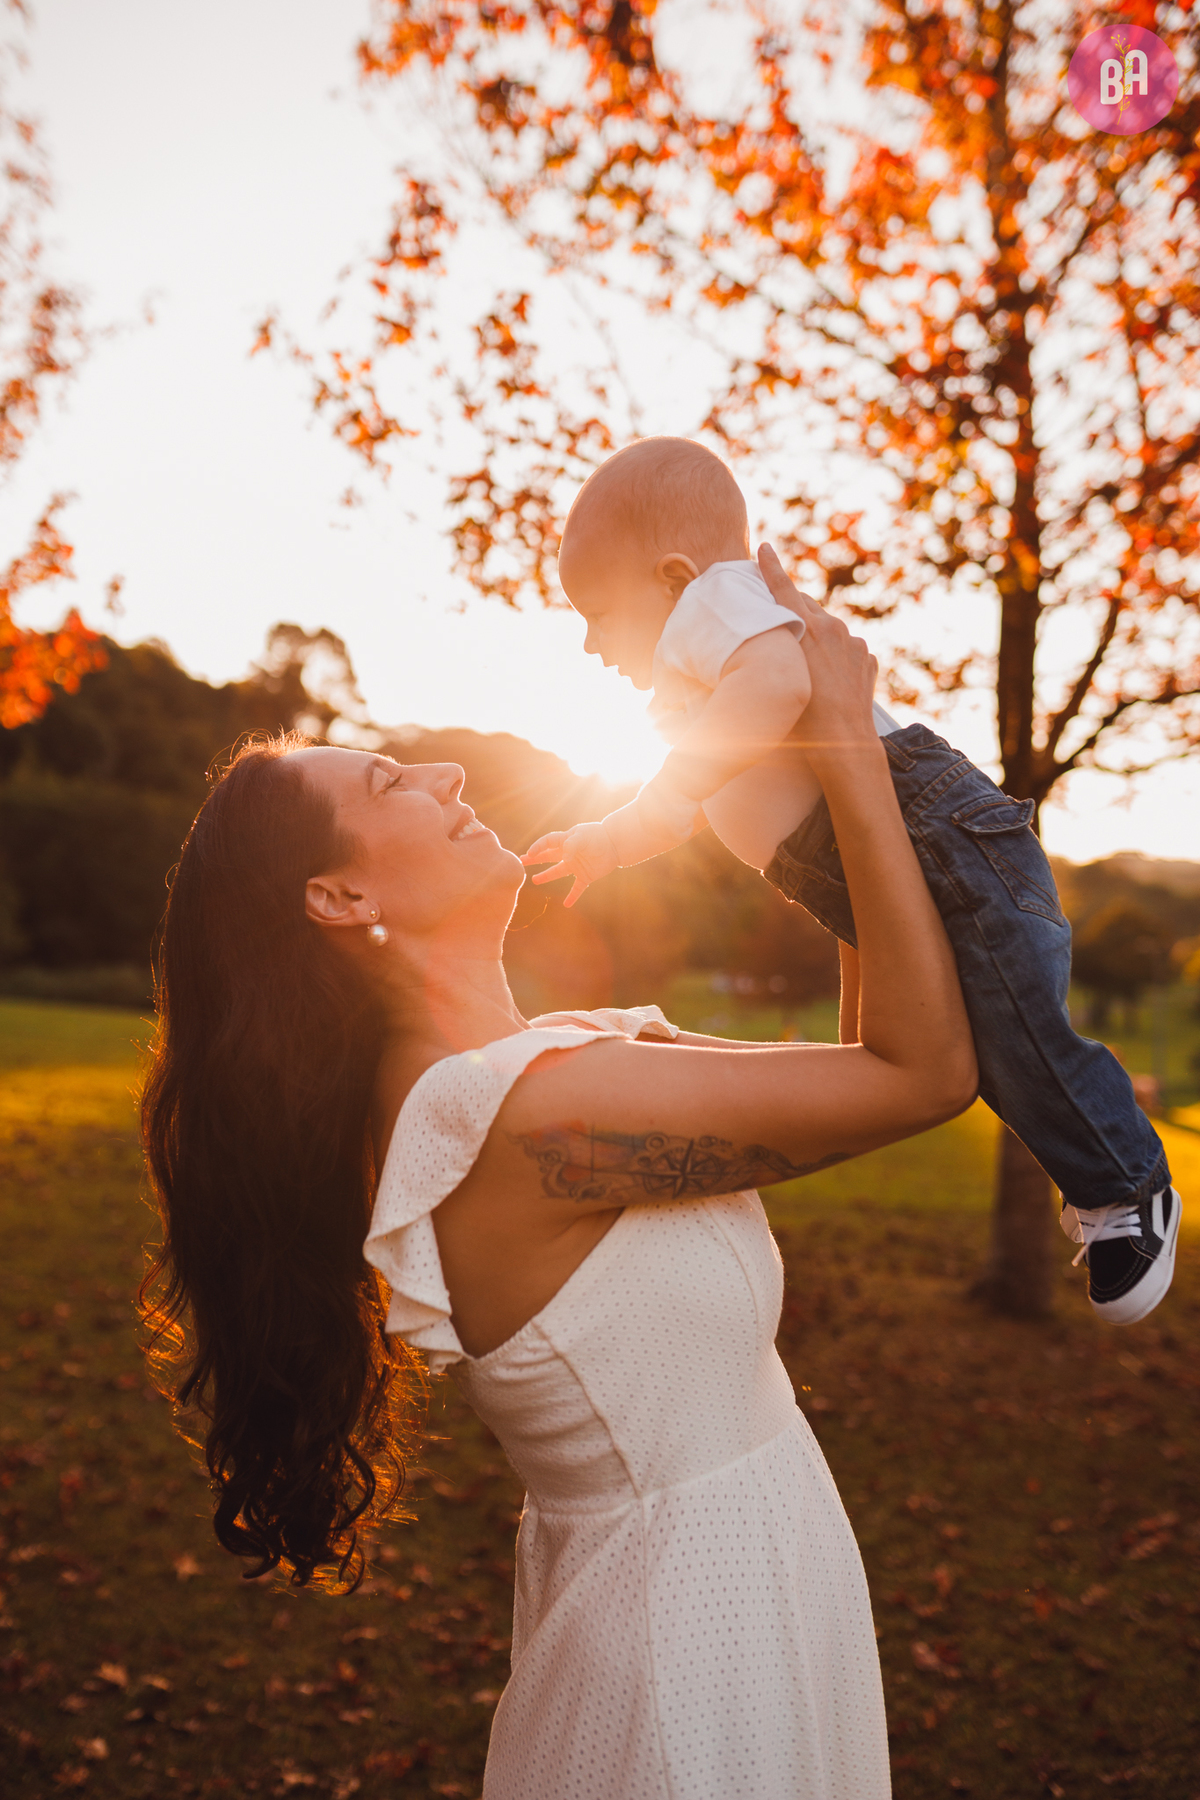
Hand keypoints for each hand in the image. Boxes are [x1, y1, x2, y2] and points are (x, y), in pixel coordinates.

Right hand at [521, 821, 618, 906]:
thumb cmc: (599, 836)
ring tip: (535, 880)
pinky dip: (572, 896)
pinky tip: (566, 905)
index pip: (547, 842)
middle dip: (534, 858)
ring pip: (558, 872)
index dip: (538, 847)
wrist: (616, 844)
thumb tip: (564, 856)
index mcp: (566, 840)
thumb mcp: (584, 835)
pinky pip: (577, 888)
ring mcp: (576, 865)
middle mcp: (568, 853)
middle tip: (521, 862)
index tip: (530, 854)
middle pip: (547, 856)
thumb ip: (572, 844)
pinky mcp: (585, 876)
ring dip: (546, 876)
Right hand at [757, 544, 878, 768]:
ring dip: (815, 636)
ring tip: (805, 660)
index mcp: (808, 629)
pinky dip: (836, 656)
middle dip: (792, 607)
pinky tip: (828, 678)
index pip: (784, 590)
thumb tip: (772, 638)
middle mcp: (834, 629)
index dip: (771, 568)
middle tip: (775, 611)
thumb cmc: (804, 719)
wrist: (846, 743)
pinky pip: (847, 649)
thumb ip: (779, 648)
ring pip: (828, 628)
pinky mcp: (867, 658)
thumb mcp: (782, 677)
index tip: (764, 548)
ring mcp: (854, 643)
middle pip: (806, 606)